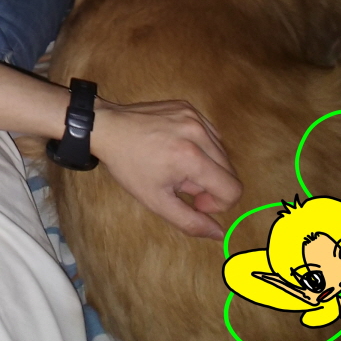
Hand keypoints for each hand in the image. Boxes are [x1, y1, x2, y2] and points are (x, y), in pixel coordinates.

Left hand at [90, 99, 240, 239]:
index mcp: (192, 158)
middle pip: (229, 172)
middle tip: (180, 183)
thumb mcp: (156, 201)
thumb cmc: (129, 166)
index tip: (194, 201)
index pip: (233, 189)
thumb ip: (190, 221)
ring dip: (206, 165)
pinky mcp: (189, 106)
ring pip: (222, 152)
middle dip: (209, 185)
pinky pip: (210, 134)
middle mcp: (199, 133)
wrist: (107, 128)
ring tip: (176, 164)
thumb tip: (219, 233)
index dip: (217, 203)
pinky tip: (177, 148)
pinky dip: (201, 147)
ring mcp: (195, 116)